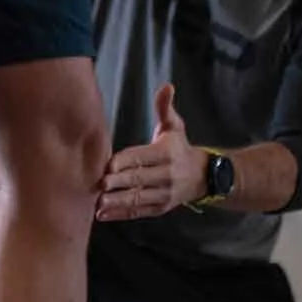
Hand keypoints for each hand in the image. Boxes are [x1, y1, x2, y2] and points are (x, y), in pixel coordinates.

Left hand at [97, 84, 207, 221]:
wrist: (203, 176)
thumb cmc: (180, 147)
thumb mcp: (175, 126)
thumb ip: (165, 108)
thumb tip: (167, 86)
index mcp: (167, 154)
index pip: (143, 157)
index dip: (126, 161)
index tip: (109, 165)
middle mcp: (166, 176)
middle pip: (139, 179)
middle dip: (119, 182)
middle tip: (99, 184)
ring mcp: (163, 195)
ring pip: (138, 198)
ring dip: (118, 202)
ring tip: (98, 203)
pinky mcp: (159, 208)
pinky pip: (138, 212)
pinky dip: (121, 215)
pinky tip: (103, 215)